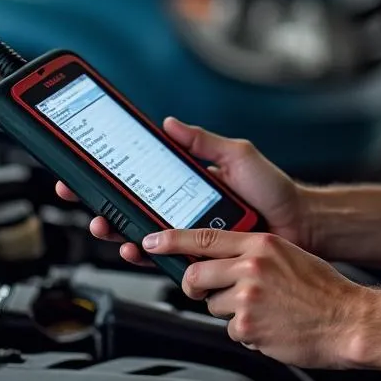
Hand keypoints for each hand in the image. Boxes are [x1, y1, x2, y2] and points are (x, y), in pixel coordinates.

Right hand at [54, 116, 311, 267]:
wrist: (299, 225)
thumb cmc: (273, 189)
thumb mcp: (237, 155)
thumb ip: (203, 141)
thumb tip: (170, 123)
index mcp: (187, 179)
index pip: (140, 174)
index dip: (110, 171)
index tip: (83, 164)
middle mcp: (182, 207)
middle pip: (130, 204)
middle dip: (99, 200)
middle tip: (80, 194)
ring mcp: (187, 233)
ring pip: (139, 232)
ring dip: (115, 227)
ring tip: (103, 221)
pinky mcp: (196, 257)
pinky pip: (163, 257)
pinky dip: (143, 253)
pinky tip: (134, 246)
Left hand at [144, 226, 369, 367]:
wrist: (350, 320)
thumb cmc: (324, 290)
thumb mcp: (287, 255)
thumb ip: (252, 254)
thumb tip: (222, 262)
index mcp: (261, 243)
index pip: (205, 237)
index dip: (171, 240)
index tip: (151, 242)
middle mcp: (251, 266)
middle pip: (195, 275)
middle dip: (195, 287)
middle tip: (207, 292)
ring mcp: (248, 297)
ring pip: (213, 305)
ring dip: (230, 312)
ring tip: (263, 311)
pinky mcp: (248, 327)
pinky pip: (230, 330)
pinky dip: (246, 332)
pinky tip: (270, 327)